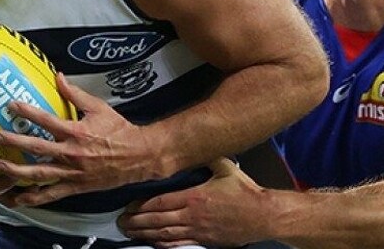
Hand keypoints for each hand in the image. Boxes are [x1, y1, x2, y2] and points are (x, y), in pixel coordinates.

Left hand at [0, 73, 160, 205]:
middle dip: (13, 142)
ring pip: (39, 174)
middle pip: (36, 148)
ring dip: (17, 171)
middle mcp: (71, 153)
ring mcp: (72, 172)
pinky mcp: (76, 186)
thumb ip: (76, 94)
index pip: (46, 120)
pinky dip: (35, 198)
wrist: (138, 156)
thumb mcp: (98, 107)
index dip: (27, 111)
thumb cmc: (119, 130)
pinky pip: (52, 194)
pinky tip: (18, 198)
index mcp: (76, 132)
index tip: (11, 105)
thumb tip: (58, 76)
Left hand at [119, 158, 264, 247]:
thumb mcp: (225, 168)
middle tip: (120, 221)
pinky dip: (162, 244)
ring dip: (144, 233)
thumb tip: (197, 144)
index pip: (161, 202)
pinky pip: (178, 244)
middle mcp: (192, 215)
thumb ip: (208, 157)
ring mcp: (197, 230)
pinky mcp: (203, 240)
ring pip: (164, 234)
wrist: (263, 215)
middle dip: (136, 221)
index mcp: (195, 196)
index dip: (141, 205)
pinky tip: (152, 242)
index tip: (128, 205)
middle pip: (157, 220)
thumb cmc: (245, 191)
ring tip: (129, 232)